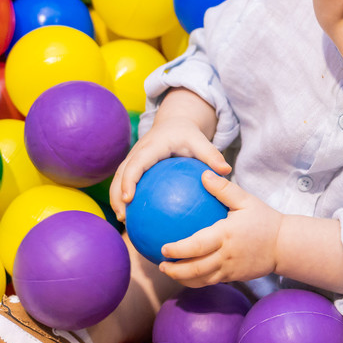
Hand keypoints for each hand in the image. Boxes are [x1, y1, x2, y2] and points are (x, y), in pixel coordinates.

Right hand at [109, 118, 230, 221]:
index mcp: (151, 146)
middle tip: (122, 216)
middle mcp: (138, 151)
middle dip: (117, 194)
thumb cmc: (188, 134)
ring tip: (123, 219)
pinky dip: (124, 197)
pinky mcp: (133, 165)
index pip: (136, 163)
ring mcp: (133, 158)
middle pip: (121, 173)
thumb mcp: (200, 141)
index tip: (128, 198)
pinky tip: (133, 217)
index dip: (129, 180)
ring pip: (118, 178)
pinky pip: (125, 181)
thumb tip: (226, 171)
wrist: (174, 123)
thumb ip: (212, 155)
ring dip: (116, 199)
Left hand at [158, 171, 281, 286]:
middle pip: (195, 268)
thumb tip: (203, 174)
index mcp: (226, 235)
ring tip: (169, 272)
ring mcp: (230, 269)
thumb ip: (224, 189)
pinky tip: (187, 275)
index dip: (178, 249)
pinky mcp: (234, 277)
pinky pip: (211, 281)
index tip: (163, 248)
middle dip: (175, 270)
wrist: (285, 245)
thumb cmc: (264, 220)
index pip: (196, 246)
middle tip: (160, 264)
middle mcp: (226, 255)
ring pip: (201, 279)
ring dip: (182, 278)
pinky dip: (196, 281)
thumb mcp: (246, 200)